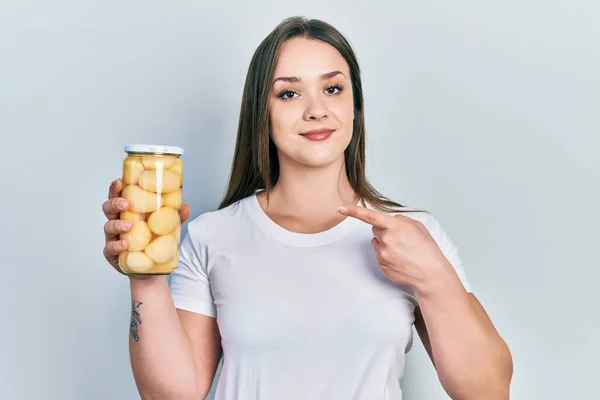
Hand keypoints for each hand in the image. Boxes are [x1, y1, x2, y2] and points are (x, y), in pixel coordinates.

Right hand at [102, 178, 189, 274]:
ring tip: (129, 226)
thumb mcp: (168, 229)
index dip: (116, 188)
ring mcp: (113, 238)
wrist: (152, 269)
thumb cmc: (155, 243)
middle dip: (114, 203)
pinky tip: (124, 244)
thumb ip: (176, 218)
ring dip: (117, 224)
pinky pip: (110, 248)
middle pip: (108, 208)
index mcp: (128, 212)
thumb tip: (185, 207)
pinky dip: (116, 245)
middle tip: (125, 203)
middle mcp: (117, 222)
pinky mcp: (112, 253)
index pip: (119, 196)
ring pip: (108, 226)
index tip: (120, 181)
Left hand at [337, 204, 451, 291]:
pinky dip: (387, 255)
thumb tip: (390, 219)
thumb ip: (400, 220)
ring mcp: (383, 254)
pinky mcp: (381, 265)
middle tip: (400, 239)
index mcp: (396, 227)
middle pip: (375, 228)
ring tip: (402, 250)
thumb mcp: (417, 227)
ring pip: (376, 242)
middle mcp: (387, 240)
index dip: (354, 211)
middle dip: (384, 230)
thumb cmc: (427, 249)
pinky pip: (379, 254)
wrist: (431, 274)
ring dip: (385, 243)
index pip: (370, 216)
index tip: (341, 208)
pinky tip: (400, 259)